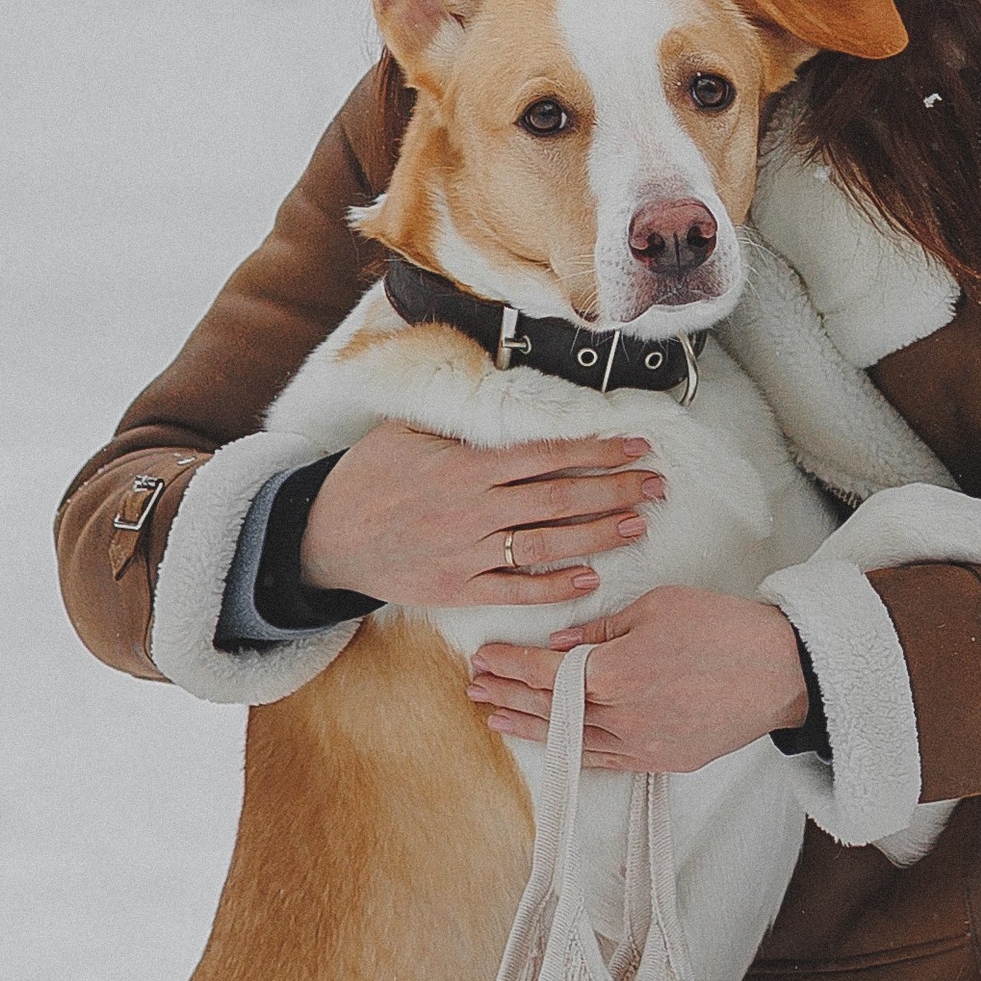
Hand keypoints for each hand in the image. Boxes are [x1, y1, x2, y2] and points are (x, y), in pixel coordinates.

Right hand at [301, 420, 664, 606]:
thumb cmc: (367, 478)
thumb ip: (460, 423)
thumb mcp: (408, 432)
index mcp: (467, 467)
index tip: (636, 446)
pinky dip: (555, 587)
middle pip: (560, 499)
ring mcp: (467, 553)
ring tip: (637, 525)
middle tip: (656, 485)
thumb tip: (501, 390)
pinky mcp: (457, 589)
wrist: (324, 536)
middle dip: (614, 490)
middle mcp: (474, 510)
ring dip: (597, 535)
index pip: (547, 456)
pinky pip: (515, 590)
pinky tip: (590, 579)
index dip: (597, 451)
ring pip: (547, 544)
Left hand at [468, 587, 808, 771]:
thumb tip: (559, 645)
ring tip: (494, 718)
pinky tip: (551, 743)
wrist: (781, 670)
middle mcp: (621, 716)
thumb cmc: (722, 627)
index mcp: (616, 673)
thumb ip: (601, 631)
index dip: (510, 665)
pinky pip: (605, 759)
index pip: (545, 673)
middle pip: (549, 709)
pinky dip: (572, 750)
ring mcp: (642, 744)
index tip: (483, 656)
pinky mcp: (663, 760)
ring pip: (571, 739)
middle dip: (507, 695)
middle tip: (475, 686)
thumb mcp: (657, 607)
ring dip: (528, 727)